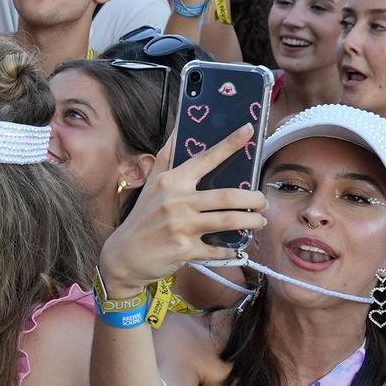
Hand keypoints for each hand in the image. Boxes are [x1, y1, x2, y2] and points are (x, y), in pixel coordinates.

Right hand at [99, 123, 267, 291]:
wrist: (123, 256)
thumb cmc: (142, 218)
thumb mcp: (150, 185)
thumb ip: (166, 157)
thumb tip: (178, 130)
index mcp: (171, 181)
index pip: (205, 158)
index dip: (229, 144)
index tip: (249, 130)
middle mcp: (177, 201)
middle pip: (227, 196)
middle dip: (253, 198)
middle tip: (262, 201)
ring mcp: (181, 226)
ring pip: (229, 221)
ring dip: (251, 221)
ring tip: (259, 220)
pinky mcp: (185, 250)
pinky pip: (218, 249)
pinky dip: (232, 250)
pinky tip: (237, 248)